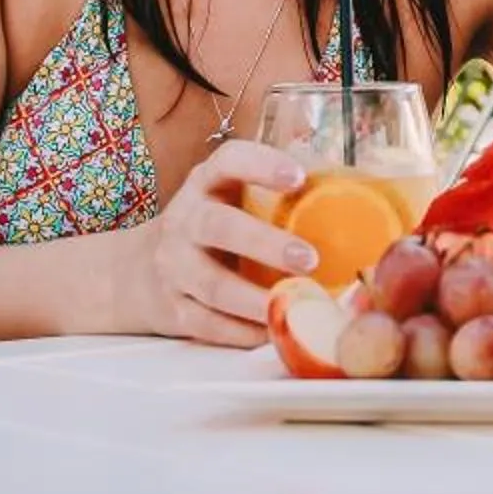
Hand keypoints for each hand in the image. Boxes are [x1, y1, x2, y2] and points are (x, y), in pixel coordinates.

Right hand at [114, 142, 318, 345]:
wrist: (136, 272)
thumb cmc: (208, 227)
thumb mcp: (228, 196)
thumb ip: (277, 188)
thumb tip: (356, 181)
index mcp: (206, 184)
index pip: (228, 161)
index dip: (261, 165)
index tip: (298, 177)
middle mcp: (185, 221)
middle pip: (218, 227)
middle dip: (264, 243)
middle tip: (309, 257)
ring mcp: (174, 267)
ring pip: (212, 284)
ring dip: (255, 299)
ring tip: (295, 304)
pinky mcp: (173, 308)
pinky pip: (208, 324)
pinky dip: (242, 332)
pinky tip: (272, 332)